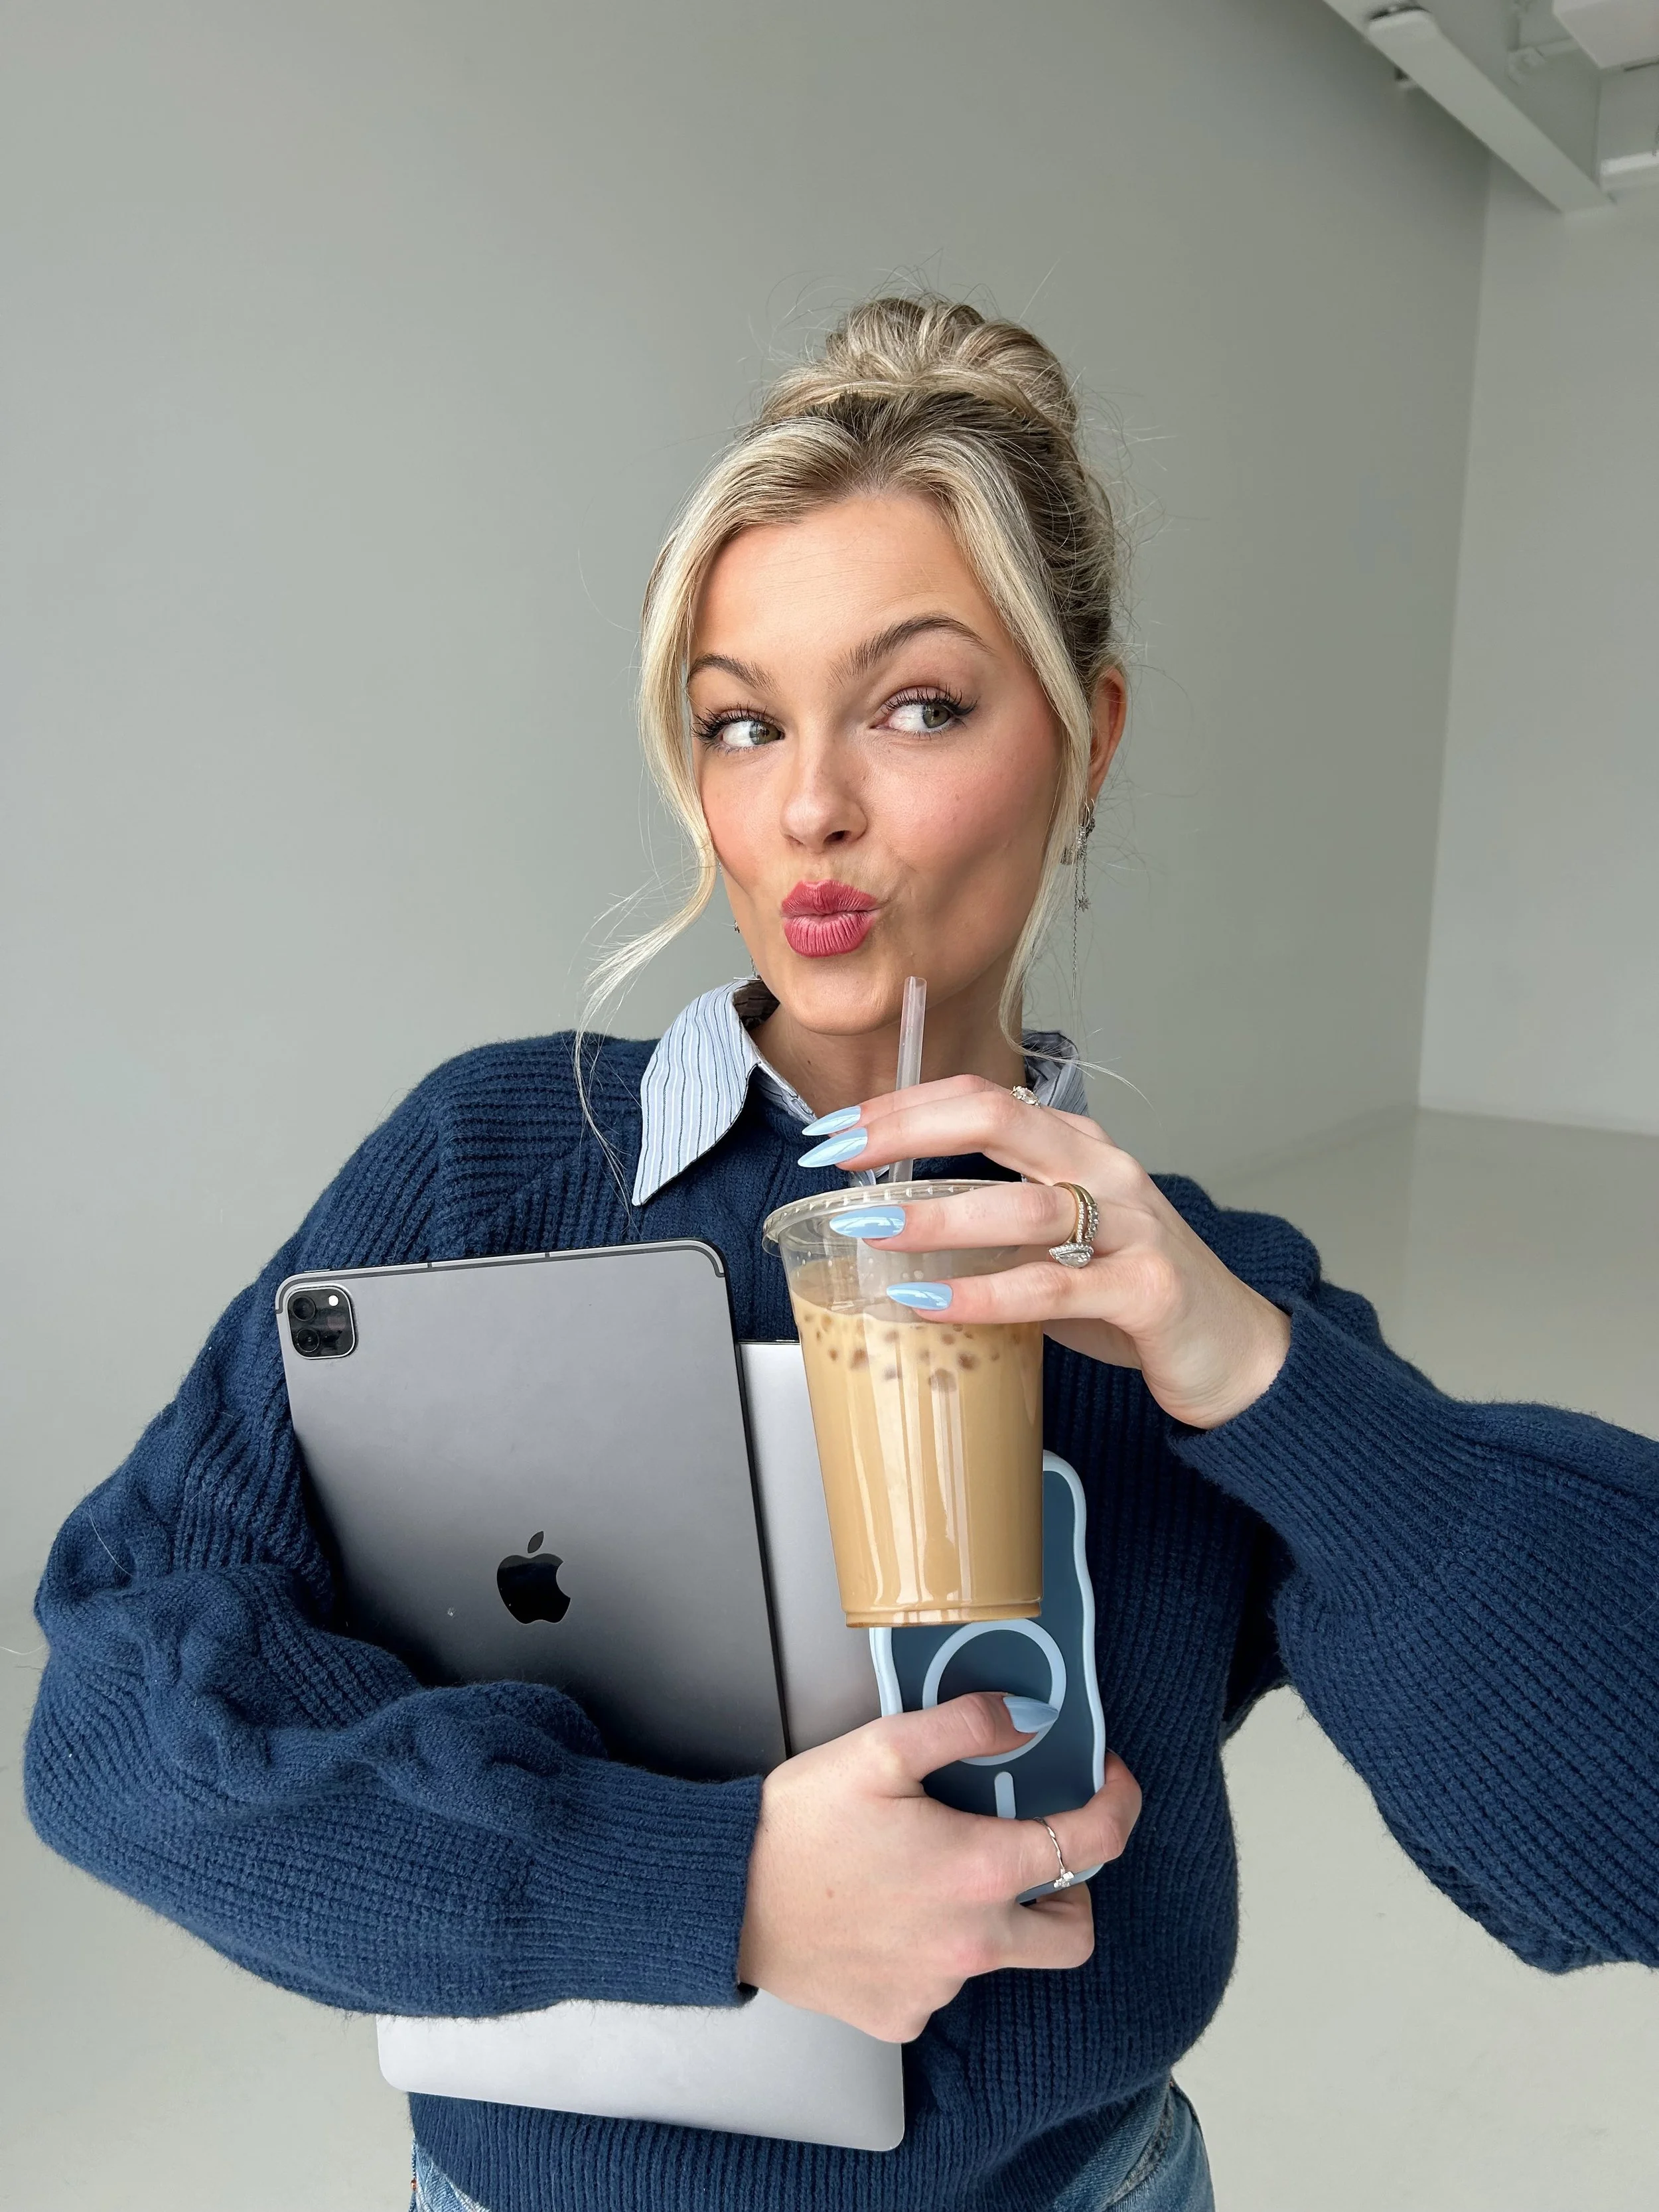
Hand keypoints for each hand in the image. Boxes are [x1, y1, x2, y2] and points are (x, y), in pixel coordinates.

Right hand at [737, 1691, 1140, 2041]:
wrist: (726, 1900)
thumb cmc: (796, 1825)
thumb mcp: (880, 1749)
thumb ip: (964, 1726)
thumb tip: (1028, 1717)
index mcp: (978, 1871)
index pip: (1095, 1843)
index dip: (1118, 1803)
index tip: (1107, 1781)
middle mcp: (972, 1943)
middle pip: (1073, 1932)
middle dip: (1071, 1890)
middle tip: (1033, 1848)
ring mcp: (938, 1989)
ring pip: (1003, 1956)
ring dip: (990, 1915)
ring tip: (930, 1871)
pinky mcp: (902, 2018)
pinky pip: (944, 1985)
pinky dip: (935, 1950)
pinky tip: (890, 1913)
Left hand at [801, 1076, 1291, 1427]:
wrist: (1235, 1351)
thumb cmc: (1132, 1293)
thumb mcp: (1057, 1241)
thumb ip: (992, 1221)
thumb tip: (890, 1219)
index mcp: (1079, 1147)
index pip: (983, 1097)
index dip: (904, 1105)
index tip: (834, 1130)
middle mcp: (1108, 1171)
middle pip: (1000, 1119)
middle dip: (907, 1129)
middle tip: (836, 1153)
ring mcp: (1133, 1227)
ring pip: (1025, 1205)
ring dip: (938, 1217)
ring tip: (870, 1228)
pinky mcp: (1149, 1290)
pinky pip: (1054, 1288)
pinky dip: (986, 1294)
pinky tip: (932, 1302)